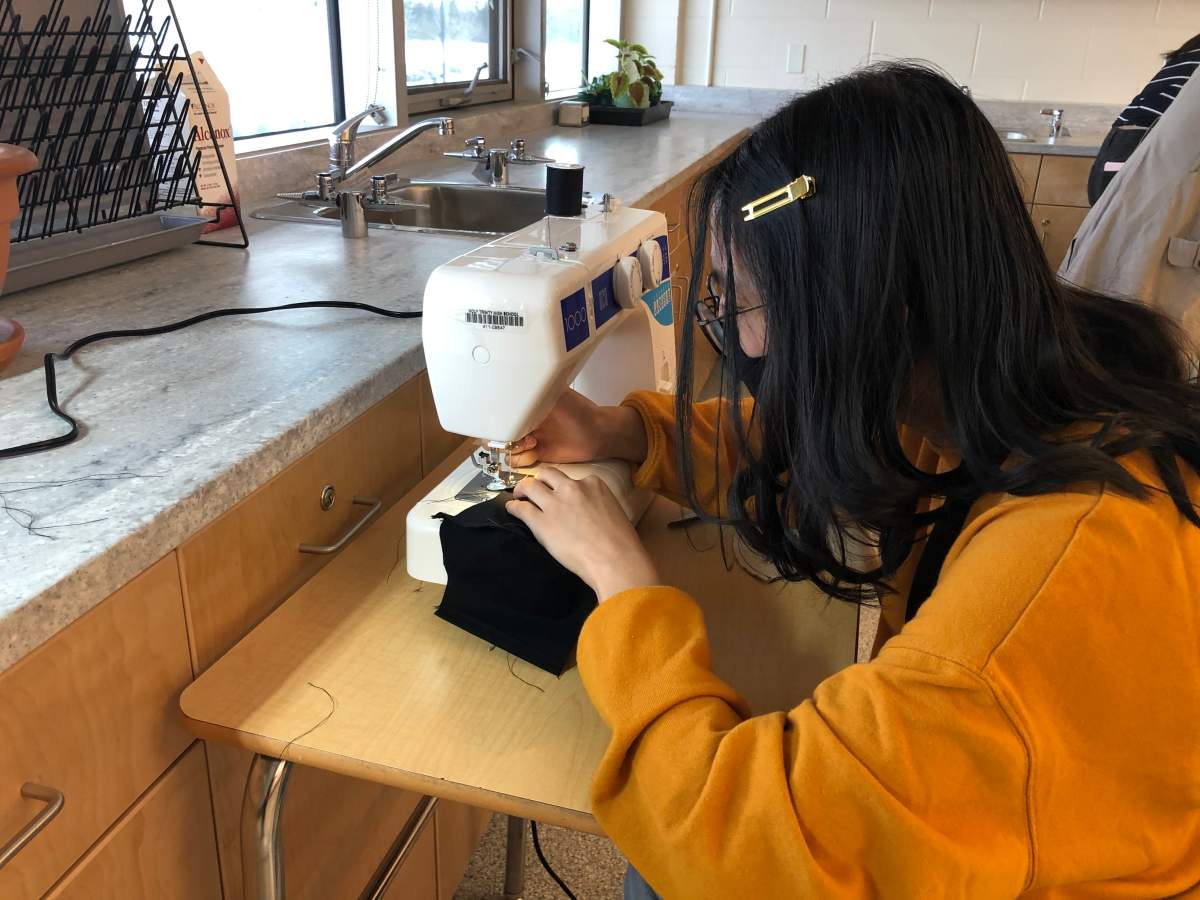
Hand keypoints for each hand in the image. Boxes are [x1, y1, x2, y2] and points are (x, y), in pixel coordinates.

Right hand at [501, 389, 647, 468]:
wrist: (597, 432)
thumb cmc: (579, 410)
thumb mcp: (554, 394)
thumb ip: (533, 390)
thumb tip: (512, 385)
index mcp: (525, 404)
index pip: (500, 411)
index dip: (497, 419)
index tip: (504, 421)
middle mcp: (524, 420)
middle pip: (498, 432)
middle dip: (501, 437)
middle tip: (518, 435)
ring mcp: (528, 437)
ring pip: (505, 448)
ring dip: (513, 449)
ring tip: (531, 442)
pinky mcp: (536, 453)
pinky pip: (518, 460)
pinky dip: (521, 459)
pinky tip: (534, 452)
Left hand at [507, 467, 659, 600]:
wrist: (615, 560)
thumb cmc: (621, 542)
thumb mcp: (612, 509)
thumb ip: (595, 503)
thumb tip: (585, 511)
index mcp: (593, 483)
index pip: (571, 478)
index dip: (562, 487)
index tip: (560, 494)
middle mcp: (572, 487)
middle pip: (547, 475)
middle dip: (540, 480)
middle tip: (534, 489)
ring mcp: (554, 503)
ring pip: (530, 486)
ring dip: (522, 489)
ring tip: (518, 495)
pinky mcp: (540, 522)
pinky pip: (521, 508)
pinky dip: (513, 507)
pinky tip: (511, 509)